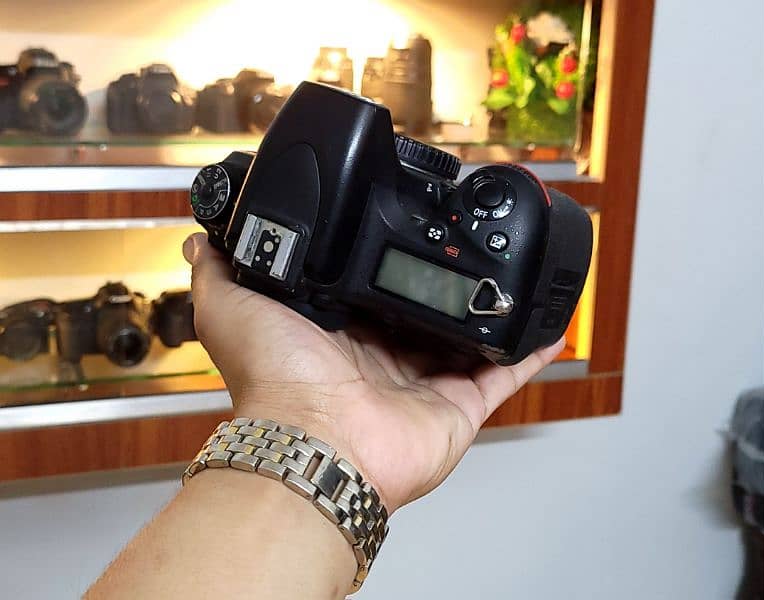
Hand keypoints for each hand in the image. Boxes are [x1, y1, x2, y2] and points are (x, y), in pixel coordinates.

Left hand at [184, 232, 563, 511]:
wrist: (314, 440)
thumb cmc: (273, 382)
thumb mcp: (231, 306)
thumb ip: (220, 267)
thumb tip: (201, 234)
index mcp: (337, 333)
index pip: (368, 292)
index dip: (384, 265)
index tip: (403, 234)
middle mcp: (381, 359)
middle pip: (419, 315)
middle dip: (439, 286)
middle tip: (466, 248)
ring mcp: (423, 384)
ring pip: (465, 341)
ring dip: (488, 313)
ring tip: (513, 273)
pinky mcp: (458, 406)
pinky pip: (502, 374)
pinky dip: (527, 352)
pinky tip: (547, 323)